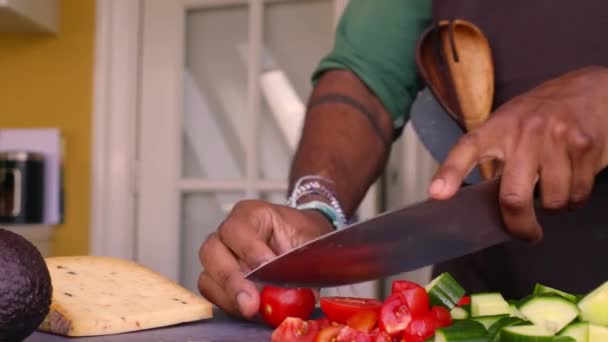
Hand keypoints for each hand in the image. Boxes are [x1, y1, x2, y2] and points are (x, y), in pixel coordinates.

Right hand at [198, 200, 332, 317]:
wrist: (302, 242)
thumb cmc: (303, 236)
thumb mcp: (311, 242)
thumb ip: (304, 264)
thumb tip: (300, 293)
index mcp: (251, 214)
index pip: (238, 228)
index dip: (249, 250)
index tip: (265, 268)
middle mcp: (228, 233)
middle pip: (212, 251)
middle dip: (232, 280)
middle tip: (251, 302)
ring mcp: (220, 256)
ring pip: (208, 276)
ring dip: (230, 297)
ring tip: (253, 310)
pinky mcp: (219, 279)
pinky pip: (213, 293)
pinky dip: (230, 305)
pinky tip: (250, 311)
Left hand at [428, 66, 607, 240]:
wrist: (593, 89)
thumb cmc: (542, 114)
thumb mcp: (509, 124)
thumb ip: (494, 156)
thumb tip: (478, 201)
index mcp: (498, 127)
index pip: (467, 149)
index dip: (450, 172)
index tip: (437, 194)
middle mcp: (524, 132)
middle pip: (513, 197)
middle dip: (519, 225)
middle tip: (526, 233)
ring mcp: (556, 138)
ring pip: (552, 201)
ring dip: (554, 206)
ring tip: (554, 187)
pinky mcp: (584, 146)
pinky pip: (577, 193)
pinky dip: (575, 197)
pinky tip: (573, 179)